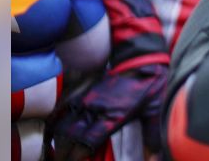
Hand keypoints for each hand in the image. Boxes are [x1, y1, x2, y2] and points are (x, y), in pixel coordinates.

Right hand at [46, 62, 167, 158]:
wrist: (140, 57)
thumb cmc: (151, 83)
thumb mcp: (155, 109)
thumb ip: (152, 133)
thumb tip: (155, 155)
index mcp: (114, 116)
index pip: (89, 141)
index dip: (77, 155)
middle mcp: (97, 108)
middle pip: (71, 135)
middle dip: (63, 151)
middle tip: (59, 160)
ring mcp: (89, 99)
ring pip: (65, 122)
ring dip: (58, 138)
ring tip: (56, 152)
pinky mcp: (85, 91)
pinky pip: (65, 107)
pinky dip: (56, 120)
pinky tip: (53, 130)